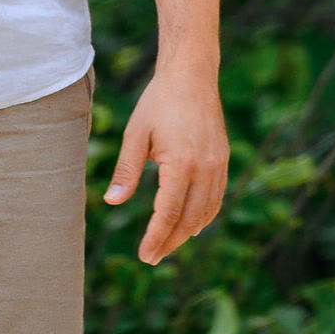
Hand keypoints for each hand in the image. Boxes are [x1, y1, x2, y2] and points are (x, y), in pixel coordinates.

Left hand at [102, 63, 228, 263]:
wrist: (191, 76)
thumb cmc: (158, 102)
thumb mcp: (136, 134)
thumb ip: (127, 171)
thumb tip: (111, 202)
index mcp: (182, 163)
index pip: (169, 213)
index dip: (156, 237)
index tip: (144, 256)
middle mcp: (206, 169)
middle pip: (190, 219)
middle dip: (170, 242)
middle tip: (152, 257)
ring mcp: (218, 165)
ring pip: (207, 213)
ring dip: (187, 232)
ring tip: (167, 244)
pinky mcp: (223, 160)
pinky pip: (216, 198)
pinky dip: (203, 216)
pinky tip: (189, 222)